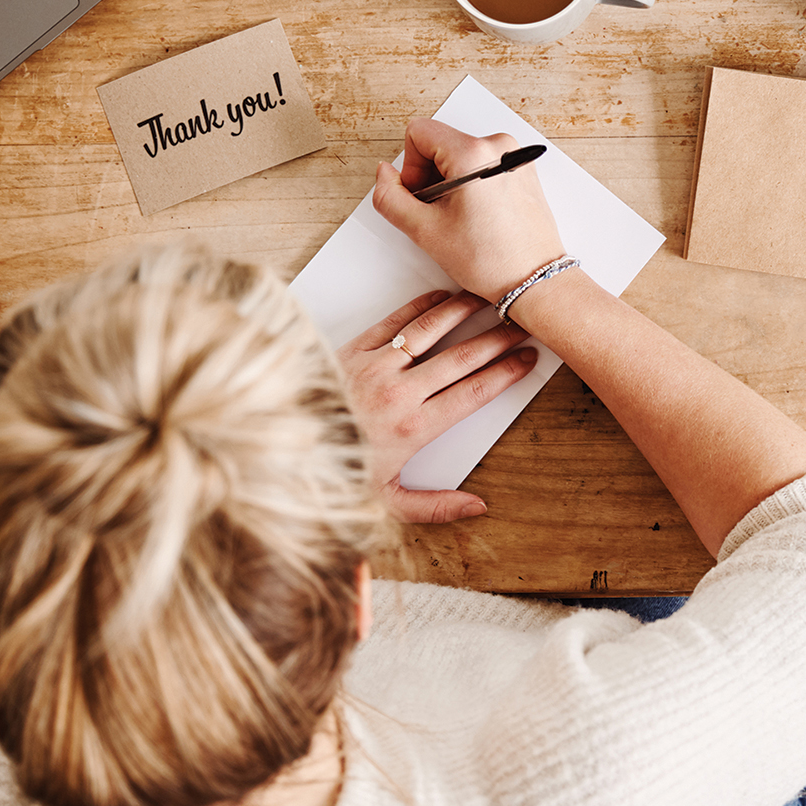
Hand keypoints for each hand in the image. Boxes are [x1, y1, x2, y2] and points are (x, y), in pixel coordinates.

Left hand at [337, 289, 538, 523]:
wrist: (277, 447)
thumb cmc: (332, 472)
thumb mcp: (386, 502)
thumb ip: (435, 506)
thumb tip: (478, 507)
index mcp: (414, 429)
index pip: (474, 393)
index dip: (506, 373)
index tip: (527, 360)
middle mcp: (399, 393)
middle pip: (462, 358)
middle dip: (497, 340)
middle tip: (521, 326)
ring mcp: (375, 366)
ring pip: (431, 331)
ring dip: (465, 312)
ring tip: (489, 301)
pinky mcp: (353, 349)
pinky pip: (395, 321)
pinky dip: (422, 307)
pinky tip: (443, 298)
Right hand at [371, 119, 566, 302]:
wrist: (535, 280)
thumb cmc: (492, 260)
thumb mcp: (424, 231)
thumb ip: (390, 197)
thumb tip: (384, 174)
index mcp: (474, 153)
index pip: (419, 133)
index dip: (410, 167)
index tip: (422, 196)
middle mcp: (500, 146)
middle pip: (441, 143)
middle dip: (431, 176)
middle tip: (440, 213)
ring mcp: (516, 157)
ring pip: (461, 156)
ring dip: (451, 183)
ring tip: (462, 218)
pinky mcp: (524, 170)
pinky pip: (484, 165)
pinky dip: (473, 185)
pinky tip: (479, 215)